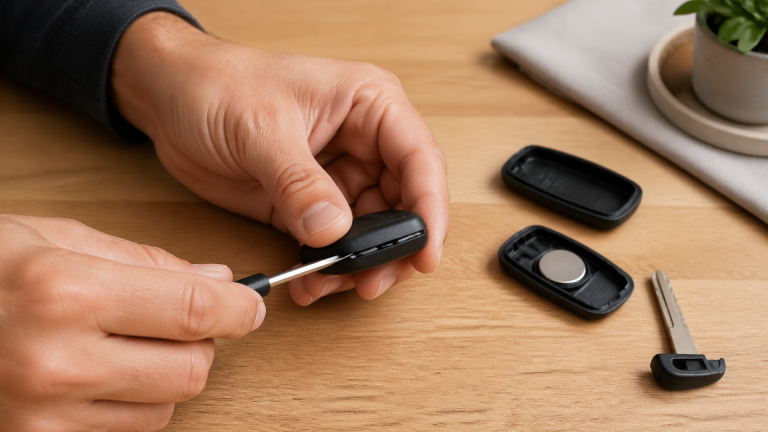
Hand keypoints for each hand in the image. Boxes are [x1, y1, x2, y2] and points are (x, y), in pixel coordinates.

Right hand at [0, 215, 264, 430]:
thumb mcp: (55, 237)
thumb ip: (145, 260)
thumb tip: (218, 278)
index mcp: (66, 293)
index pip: (197, 310)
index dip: (240, 308)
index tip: (251, 305)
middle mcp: (56, 363)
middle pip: (191, 369)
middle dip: (199, 342)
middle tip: (175, 319)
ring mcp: (42, 417)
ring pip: (165, 408)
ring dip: (161, 376)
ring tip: (114, 345)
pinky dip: (128, 407)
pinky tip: (93, 376)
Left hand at [111, 12, 449, 304]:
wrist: (169, 98)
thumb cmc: (217, 84)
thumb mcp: (261, 127)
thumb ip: (299, 181)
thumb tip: (333, 229)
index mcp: (368, 105)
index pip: (419, 158)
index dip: (429, 209)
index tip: (424, 252)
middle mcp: (364, 142)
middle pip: (404, 204)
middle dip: (393, 248)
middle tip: (370, 281)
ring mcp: (339, 176)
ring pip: (372, 232)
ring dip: (357, 265)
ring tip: (328, 284)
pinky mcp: (311, 204)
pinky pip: (334, 245)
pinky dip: (328, 268)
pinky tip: (310, 280)